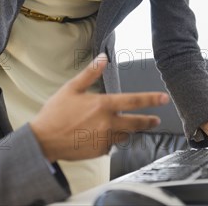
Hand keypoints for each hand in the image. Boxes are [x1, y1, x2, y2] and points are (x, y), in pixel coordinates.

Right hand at [30, 53, 169, 161]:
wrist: (43, 141)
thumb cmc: (55, 112)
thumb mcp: (71, 88)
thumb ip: (90, 73)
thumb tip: (103, 58)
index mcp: (103, 105)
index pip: (134, 100)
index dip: (151, 99)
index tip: (164, 98)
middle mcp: (107, 123)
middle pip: (136, 123)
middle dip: (148, 121)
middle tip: (156, 120)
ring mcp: (104, 139)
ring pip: (125, 135)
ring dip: (129, 131)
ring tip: (129, 127)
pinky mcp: (99, 151)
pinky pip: (112, 145)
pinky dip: (112, 140)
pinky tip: (104, 136)